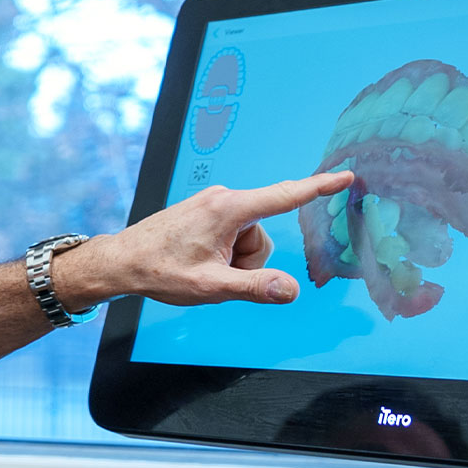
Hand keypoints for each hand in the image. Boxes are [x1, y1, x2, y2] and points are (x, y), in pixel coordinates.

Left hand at [57, 170, 355, 307]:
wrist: (121, 261)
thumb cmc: (159, 270)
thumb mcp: (210, 287)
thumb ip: (254, 288)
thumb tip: (290, 291)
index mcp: (228, 209)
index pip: (286, 196)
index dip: (319, 188)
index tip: (346, 176)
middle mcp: (223, 199)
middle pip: (263, 238)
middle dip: (247, 263)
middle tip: (212, 274)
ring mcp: (213, 204)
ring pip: (248, 242)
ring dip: (232, 262)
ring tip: (200, 267)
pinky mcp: (206, 211)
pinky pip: (232, 237)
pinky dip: (222, 254)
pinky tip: (195, 260)